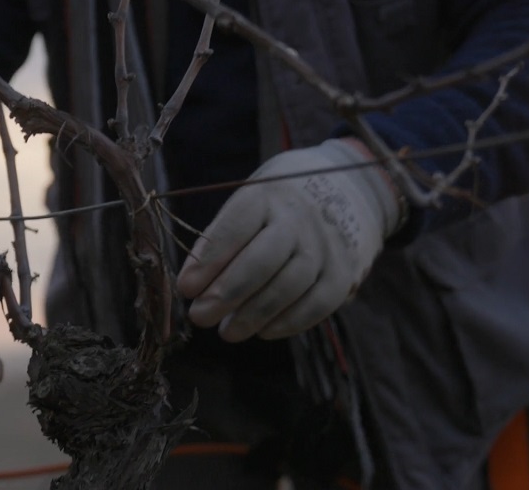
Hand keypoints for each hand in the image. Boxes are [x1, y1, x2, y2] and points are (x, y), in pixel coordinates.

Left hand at [177, 138, 402, 341]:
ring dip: (255, 314)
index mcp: (264, 196)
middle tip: (200, 317)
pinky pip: (319, 302)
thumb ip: (217, 245)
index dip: (209, 260)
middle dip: (228, 293)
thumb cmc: (268, 212)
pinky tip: (263, 332)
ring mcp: (324, 244)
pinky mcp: (343, 270)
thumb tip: (192, 288)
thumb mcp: (241, 211)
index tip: (186, 288)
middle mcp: (297, 217)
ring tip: (228, 332)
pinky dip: (290, 322)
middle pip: (264, 259)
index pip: (235, 226)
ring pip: (291, 284)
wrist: (333, 195)